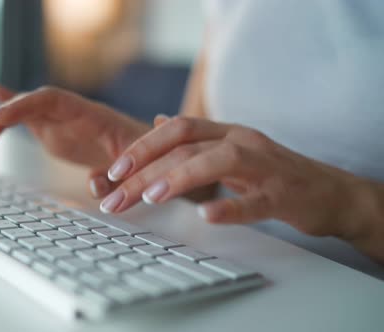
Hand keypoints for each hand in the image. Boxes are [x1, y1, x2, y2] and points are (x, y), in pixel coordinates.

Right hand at [0, 84, 150, 197]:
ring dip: (3, 119)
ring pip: (29, 112)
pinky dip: (14, 111)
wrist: (156, 154)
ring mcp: (65, 123)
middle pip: (34, 103)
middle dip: (6, 113)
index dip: (25, 104)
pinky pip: (33, 119)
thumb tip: (97, 185)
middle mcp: (75, 114)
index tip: (2, 117)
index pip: (53, 99)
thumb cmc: (153, 157)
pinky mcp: (61, 134)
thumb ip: (121, 175)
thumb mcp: (142, 167)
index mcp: (93, 115)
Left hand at [100, 116, 364, 239]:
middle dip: (145, 172)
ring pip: (217, 162)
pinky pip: (256, 200)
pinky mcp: (283, 194)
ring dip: (179, 178)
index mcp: (224, 132)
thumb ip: (194, 138)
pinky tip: (207, 216)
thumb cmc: (271, 173)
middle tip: (114, 199)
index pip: (176, 130)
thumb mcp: (229, 149)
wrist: (329, 191)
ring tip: (149, 197)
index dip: (141, 147)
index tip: (111, 172)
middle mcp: (241, 140)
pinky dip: (231, 208)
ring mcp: (264, 166)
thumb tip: (158, 122)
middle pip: (186, 147)